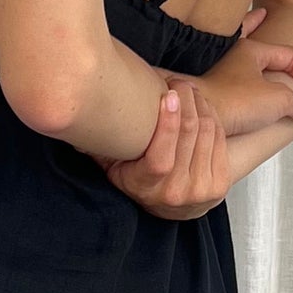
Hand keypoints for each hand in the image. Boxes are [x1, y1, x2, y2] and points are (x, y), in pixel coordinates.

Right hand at [97, 73, 235, 221]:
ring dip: (200, 104)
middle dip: (186, 101)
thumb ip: (99, 147)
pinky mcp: (219, 186)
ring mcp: (201, 190)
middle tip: (177, 83)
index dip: (168, 124)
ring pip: (206, 132)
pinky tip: (201, 106)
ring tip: (188, 91)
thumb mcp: (115, 168)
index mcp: (147, 187)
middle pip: (188, 135)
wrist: (174, 208)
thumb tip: (73, 122)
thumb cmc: (139, 178)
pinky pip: (218, 138)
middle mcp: (176, 192)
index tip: (167, 96)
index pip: (161, 157)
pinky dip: (211, 116)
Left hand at [207, 7, 292, 135]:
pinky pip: (222, 74)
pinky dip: (229, 66)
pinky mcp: (208, 91)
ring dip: (245, 39)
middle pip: (257, 41)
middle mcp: (231, 56)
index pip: (292, 57)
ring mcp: (217, 72)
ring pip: (237, 53)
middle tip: (265, 14)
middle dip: (260, 26)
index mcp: (251, 50)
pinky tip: (224, 66)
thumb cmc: (230, 103)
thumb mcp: (277, 100)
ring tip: (245, 23)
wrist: (193, 117)